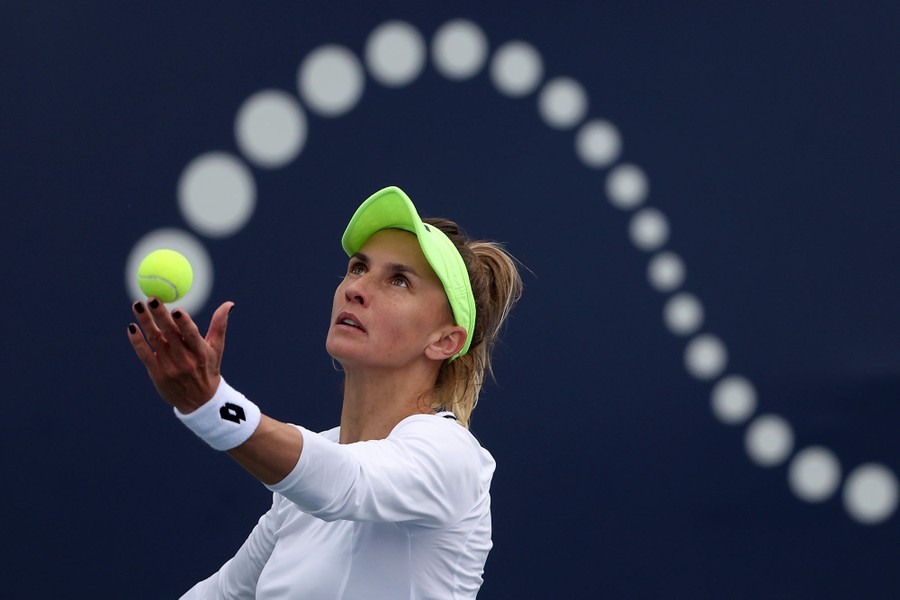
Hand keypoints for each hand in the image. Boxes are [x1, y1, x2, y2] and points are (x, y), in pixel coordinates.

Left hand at [128, 298, 234, 412]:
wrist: (199, 402)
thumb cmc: (208, 369)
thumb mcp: (217, 348)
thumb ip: (219, 324)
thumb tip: (229, 304)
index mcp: (200, 352)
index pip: (191, 335)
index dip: (184, 323)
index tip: (176, 309)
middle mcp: (185, 360)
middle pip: (170, 334)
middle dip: (160, 315)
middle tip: (152, 298)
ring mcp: (169, 367)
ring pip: (155, 340)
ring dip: (145, 322)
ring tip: (137, 305)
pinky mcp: (157, 373)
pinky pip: (145, 354)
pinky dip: (137, 341)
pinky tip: (132, 327)